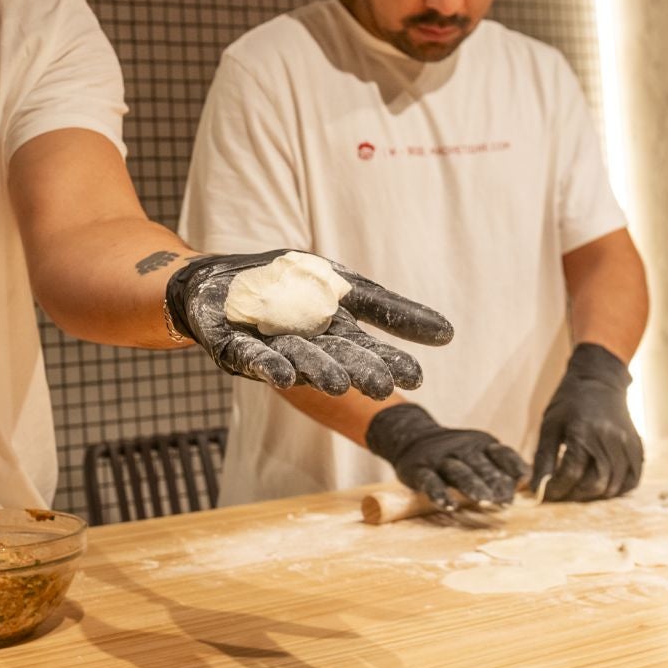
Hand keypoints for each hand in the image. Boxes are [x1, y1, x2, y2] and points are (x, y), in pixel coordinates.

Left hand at [164, 250, 453, 397]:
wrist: (218, 279)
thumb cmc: (287, 284)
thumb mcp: (345, 286)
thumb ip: (390, 310)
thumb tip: (449, 334)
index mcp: (335, 337)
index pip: (369, 352)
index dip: (390, 363)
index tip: (415, 376)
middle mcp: (306, 349)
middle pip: (338, 362)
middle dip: (359, 374)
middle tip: (382, 387)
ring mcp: (270, 350)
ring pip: (298, 363)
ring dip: (318, 373)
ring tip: (338, 382)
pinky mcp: (232, 347)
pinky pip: (252, 358)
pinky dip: (266, 365)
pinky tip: (280, 374)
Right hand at [365, 403, 527, 506]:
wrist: (413, 437)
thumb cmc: (457, 456)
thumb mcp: (479, 455)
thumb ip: (501, 471)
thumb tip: (528, 489)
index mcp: (482, 445)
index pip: (502, 453)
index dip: (513, 466)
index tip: (525, 479)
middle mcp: (463, 449)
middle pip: (481, 465)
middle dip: (495, 482)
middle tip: (507, 501)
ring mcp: (440, 459)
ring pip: (458, 471)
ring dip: (472, 486)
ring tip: (484, 502)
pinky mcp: (420, 470)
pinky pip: (430, 481)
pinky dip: (439, 493)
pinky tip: (449, 506)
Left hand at [532, 343, 642, 500]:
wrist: (600, 380)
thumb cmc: (570, 402)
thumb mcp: (550, 425)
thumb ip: (543, 458)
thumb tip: (536, 488)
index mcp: (583, 432)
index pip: (570, 474)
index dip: (556, 489)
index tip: (546, 494)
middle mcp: (609, 440)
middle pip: (595, 483)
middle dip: (575, 495)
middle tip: (563, 494)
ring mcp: (627, 444)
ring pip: (614, 485)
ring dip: (595, 495)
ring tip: (579, 491)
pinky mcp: (637, 447)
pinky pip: (632, 479)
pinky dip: (617, 489)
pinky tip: (602, 485)